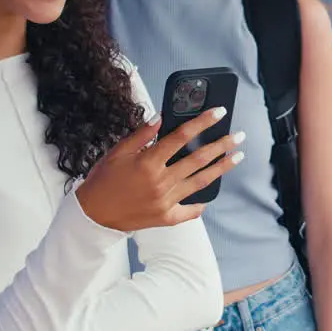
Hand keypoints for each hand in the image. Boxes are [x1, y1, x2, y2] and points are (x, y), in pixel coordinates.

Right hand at [76, 107, 243, 231]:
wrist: (93, 215)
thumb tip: (161, 118)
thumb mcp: (118, 152)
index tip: (219, 112)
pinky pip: (189, 211)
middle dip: (222, 145)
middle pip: (198, 159)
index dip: (202, 122)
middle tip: (238, 136)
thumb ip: (141, 135)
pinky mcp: (166, 217)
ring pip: (201, 182)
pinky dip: (200, 203)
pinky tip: (211, 195)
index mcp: (149, 162)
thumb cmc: (104, 180)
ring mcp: (165, 201)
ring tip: (237, 157)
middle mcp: (161, 181)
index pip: (182, 136)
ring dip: (221, 168)